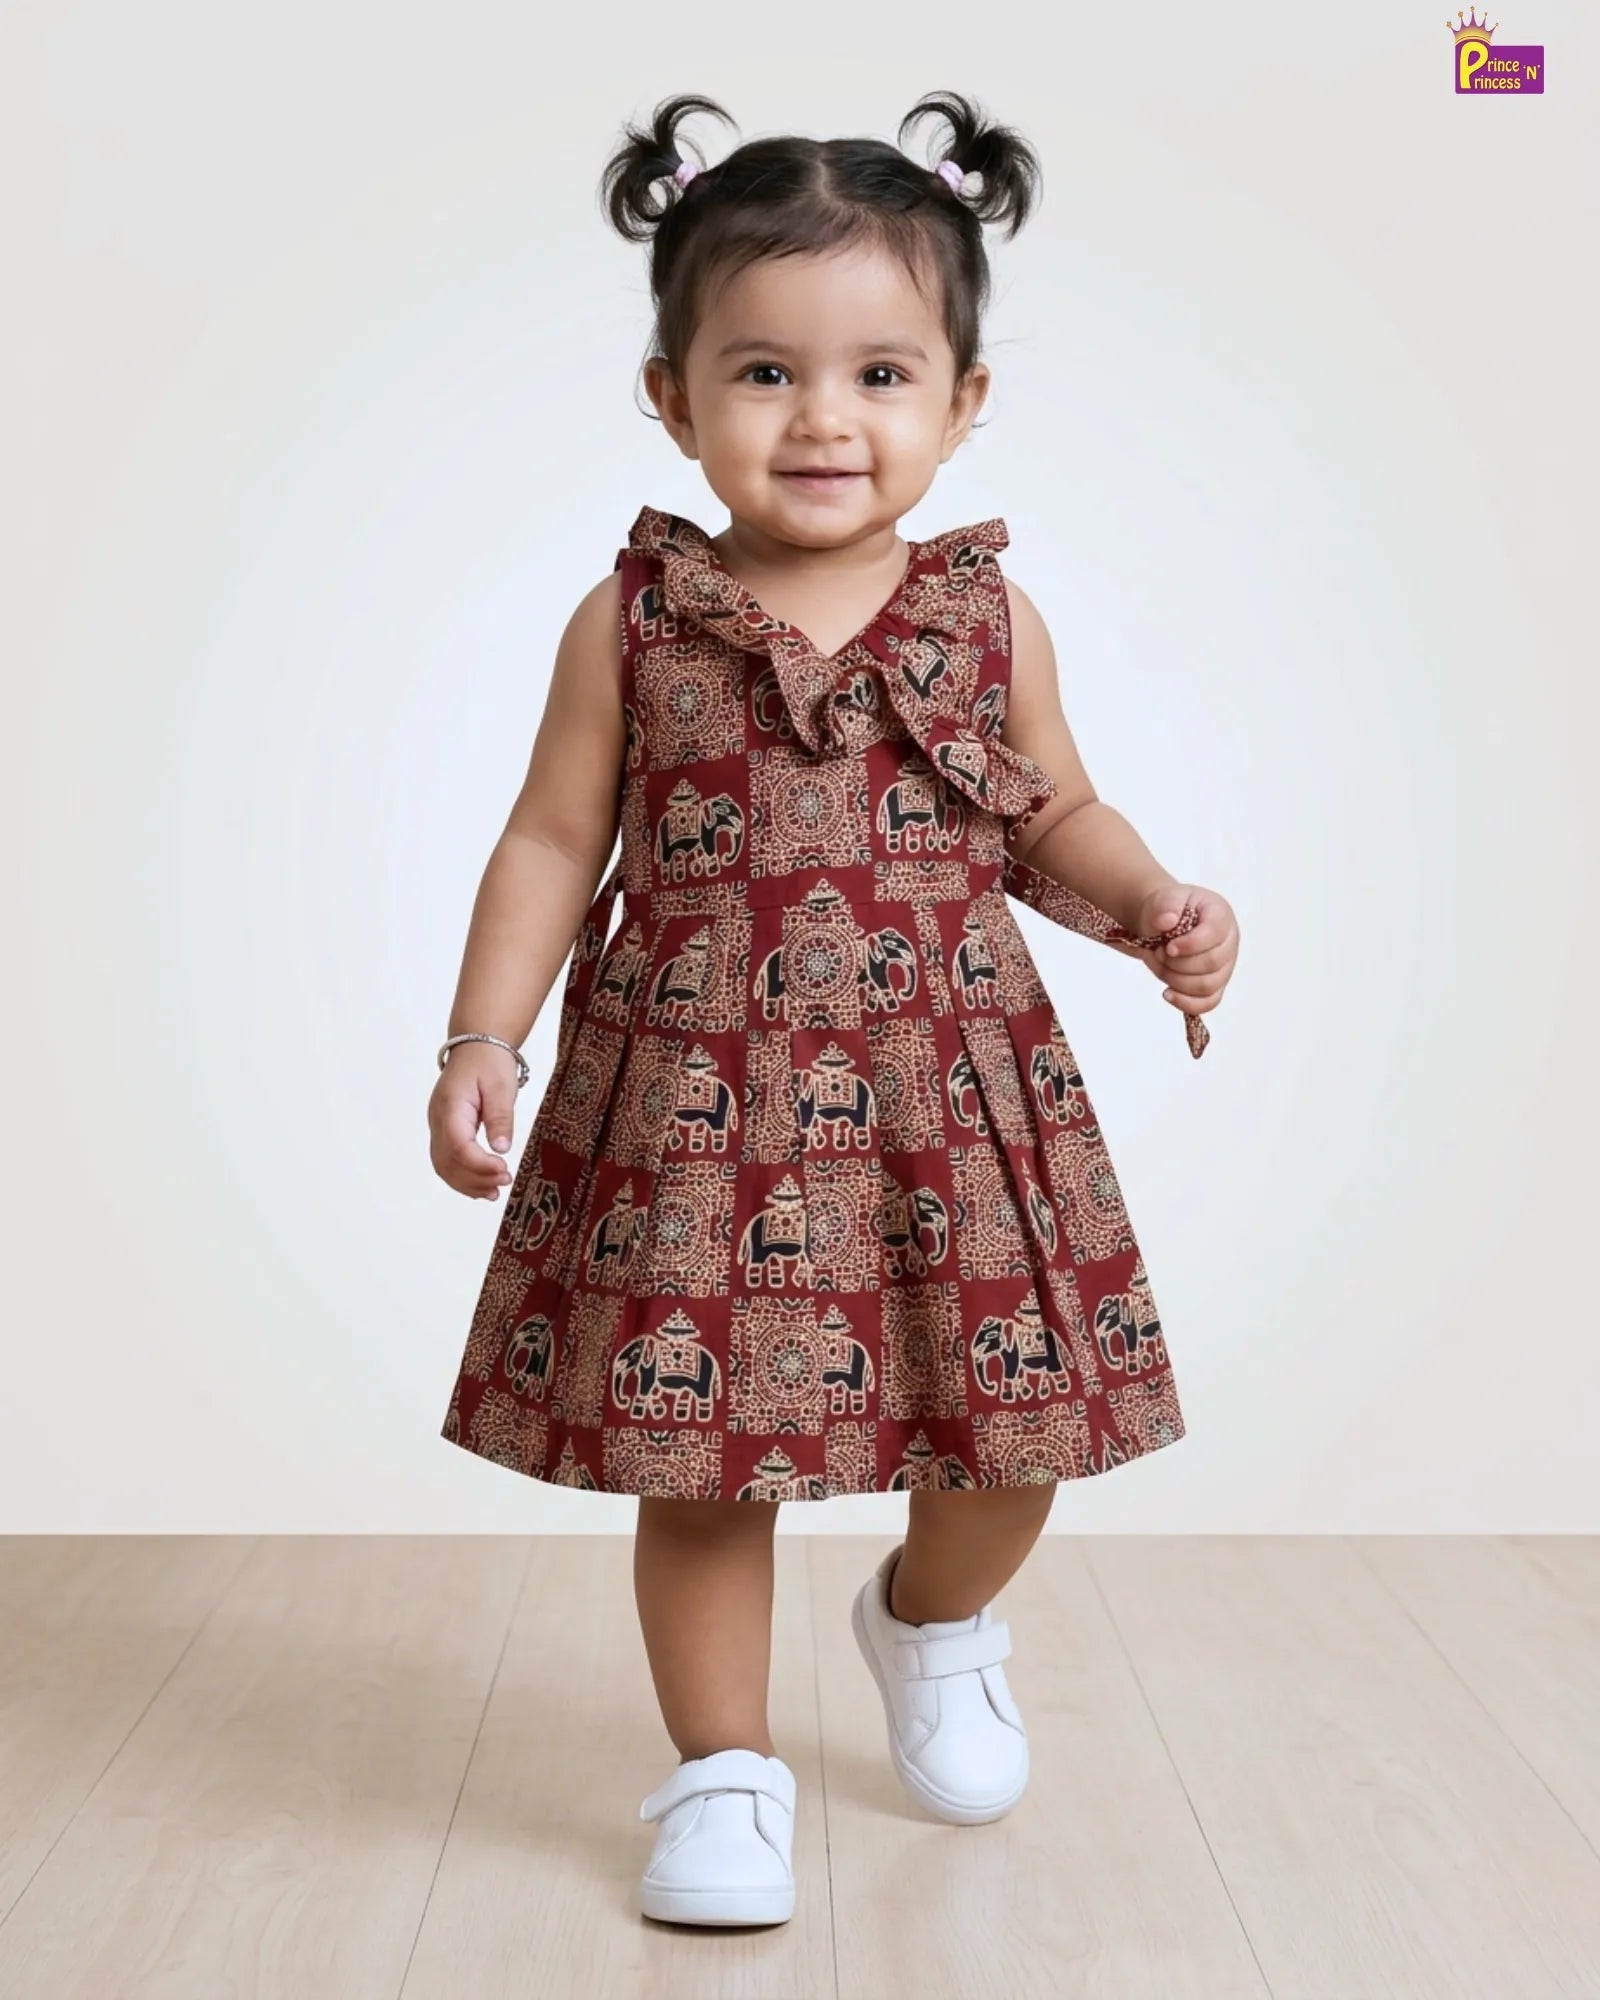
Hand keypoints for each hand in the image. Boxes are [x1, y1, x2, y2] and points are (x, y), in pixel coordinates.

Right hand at [428, 1044, 519, 1199]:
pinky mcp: (444, 1131)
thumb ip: (500, 1117)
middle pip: (446, 1161)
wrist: (475, 1046)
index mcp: (450, 1106)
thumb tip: (501, 1149)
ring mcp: (437, 1126)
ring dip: (466, 1183)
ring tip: (494, 1192)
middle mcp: (437, 1119)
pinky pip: (446, 1160)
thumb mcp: (501, 1086)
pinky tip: (481, 1185)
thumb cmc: (488, 1062)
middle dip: (474, 1178)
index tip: (504, 1170)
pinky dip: (461, 1177)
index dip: (479, 1164)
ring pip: (442, 1165)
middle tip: (503, 1183)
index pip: (457, 1145)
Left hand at [1133, 883, 1238, 1025]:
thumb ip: (1166, 905)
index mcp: (1221, 915)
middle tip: (1159, 952)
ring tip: (1160, 964)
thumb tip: (1166, 921)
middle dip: (1178, 963)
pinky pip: (1208, 1003)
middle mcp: (1229, 942)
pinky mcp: (1215, 985)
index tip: (1168, 946)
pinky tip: (1167, 993)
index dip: (1190, 944)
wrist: (1163, 923)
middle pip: (1212, 963)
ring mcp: (1225, 966)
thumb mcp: (1164, 898)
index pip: (1215, 933)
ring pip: (1207, 986)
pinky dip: (1186, 1003)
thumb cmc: (1168, 910)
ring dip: (1176, 980)